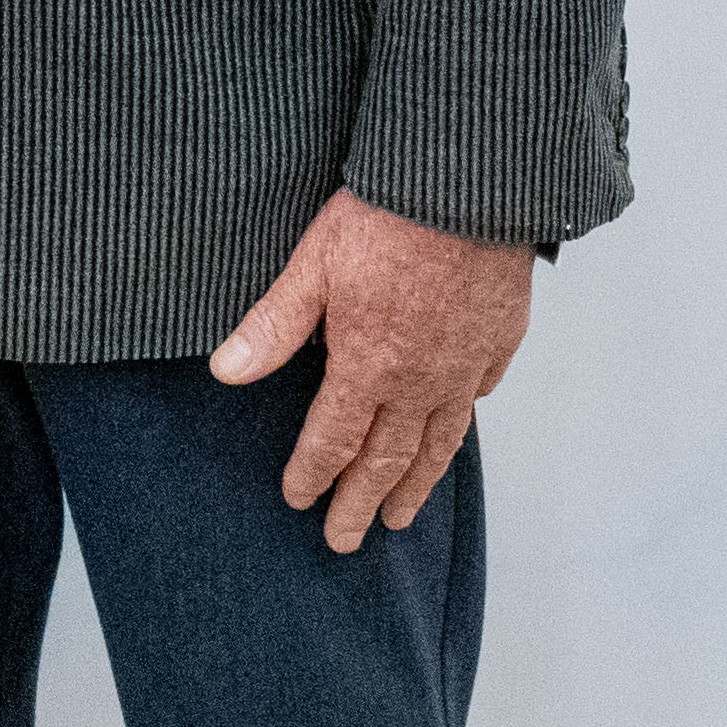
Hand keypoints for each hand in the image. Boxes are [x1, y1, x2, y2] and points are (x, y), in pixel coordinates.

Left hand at [209, 187, 535, 552]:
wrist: (468, 186)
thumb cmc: (384, 215)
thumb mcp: (313, 264)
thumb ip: (274, 326)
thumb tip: (226, 372)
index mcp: (368, 366)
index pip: (334, 439)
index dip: (314, 474)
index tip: (299, 502)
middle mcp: (419, 381)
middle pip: (387, 460)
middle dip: (361, 503)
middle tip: (345, 541)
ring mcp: (464, 365)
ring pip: (438, 443)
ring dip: (415, 485)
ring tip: (400, 519)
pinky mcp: (499, 341)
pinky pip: (476, 398)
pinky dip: (458, 425)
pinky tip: (449, 437)